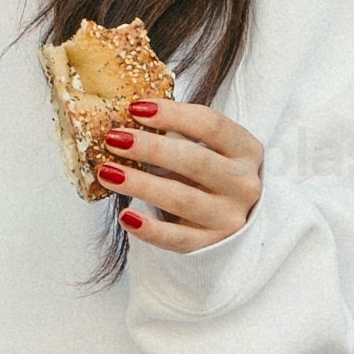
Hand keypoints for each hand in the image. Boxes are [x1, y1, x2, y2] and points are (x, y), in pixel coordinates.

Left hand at [99, 97, 261, 249]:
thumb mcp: (209, 148)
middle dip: (151, 148)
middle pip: (195, 161)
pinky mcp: (212, 244)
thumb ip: (179, 134)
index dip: (173, 114)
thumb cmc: (212, 174)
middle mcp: (244, 184)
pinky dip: (150, 229)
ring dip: (141, 184)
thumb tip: (129, 118)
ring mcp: (229, 217)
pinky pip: (177, 239)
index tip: (135, 108)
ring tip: (107, 172)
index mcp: (246, 151)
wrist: (233, 218)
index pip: (211, 125)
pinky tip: (126, 217)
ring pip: (182, 199)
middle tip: (113, 139)